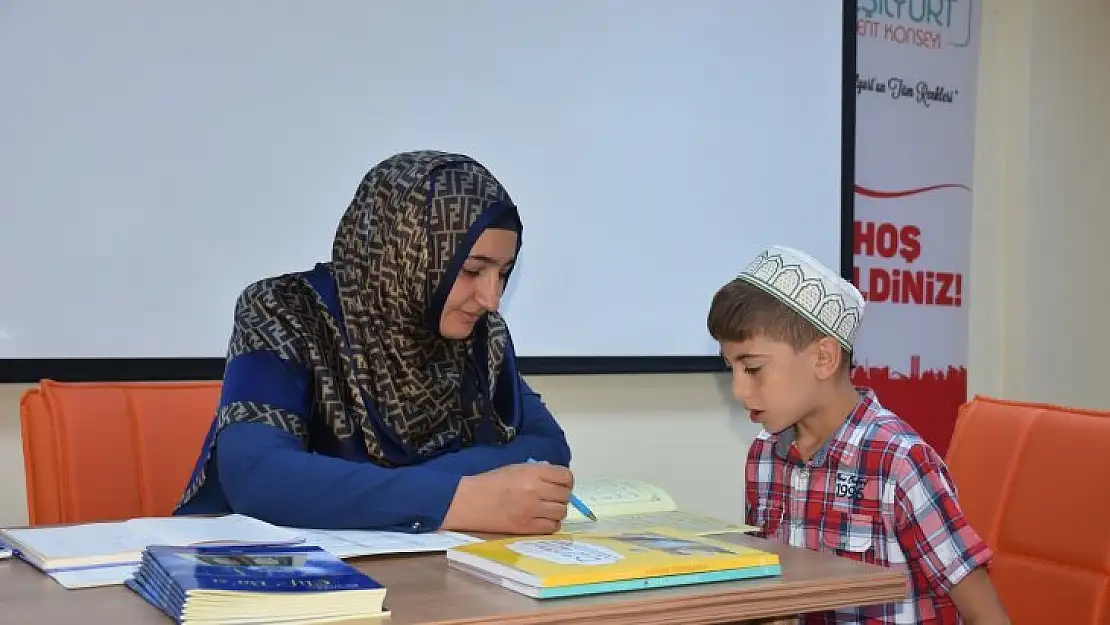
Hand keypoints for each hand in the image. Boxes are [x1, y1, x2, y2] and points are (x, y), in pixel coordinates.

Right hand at [441, 462, 573, 534]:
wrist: (470, 502)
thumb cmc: (491, 482)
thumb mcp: (516, 468)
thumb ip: (538, 470)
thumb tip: (556, 475)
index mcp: (532, 472)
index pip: (565, 477)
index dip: (566, 480)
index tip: (560, 483)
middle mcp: (536, 490)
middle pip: (565, 495)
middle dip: (561, 495)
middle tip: (552, 496)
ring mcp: (532, 510)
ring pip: (562, 512)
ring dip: (557, 510)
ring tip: (547, 509)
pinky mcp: (527, 527)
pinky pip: (552, 527)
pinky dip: (551, 523)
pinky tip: (542, 519)